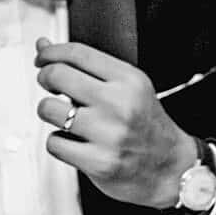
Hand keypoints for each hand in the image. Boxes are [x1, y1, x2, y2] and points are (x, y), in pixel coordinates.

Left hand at [36, 39, 199, 208]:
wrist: (172, 168)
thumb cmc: (147, 127)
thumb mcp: (127, 88)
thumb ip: (86, 67)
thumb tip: (45, 46)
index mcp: (130, 81)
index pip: (78, 53)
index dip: (51, 53)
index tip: (43, 59)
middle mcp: (120, 104)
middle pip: (57, 75)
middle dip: (46, 79)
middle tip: (52, 87)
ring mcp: (109, 134)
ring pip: (48, 109)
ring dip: (51, 113)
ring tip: (67, 118)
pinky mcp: (99, 162)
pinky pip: (54, 143)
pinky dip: (59, 143)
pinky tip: (76, 142)